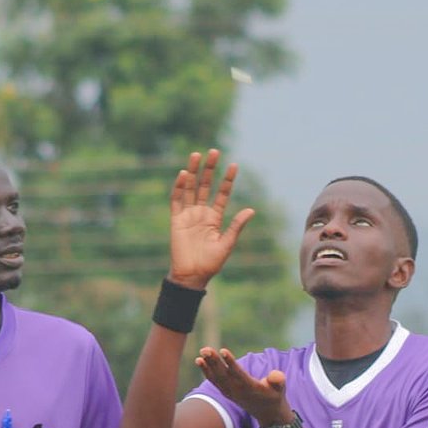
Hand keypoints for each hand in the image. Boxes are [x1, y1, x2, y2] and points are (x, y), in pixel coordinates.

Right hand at [167, 150, 255, 289]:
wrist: (192, 276)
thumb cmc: (211, 263)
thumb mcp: (227, 243)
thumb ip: (236, 226)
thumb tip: (251, 210)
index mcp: (214, 218)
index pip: (221, 194)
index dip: (227, 180)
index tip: (234, 165)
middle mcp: (201, 213)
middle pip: (205, 186)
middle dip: (210, 169)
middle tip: (214, 151)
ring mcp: (188, 215)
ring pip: (190, 188)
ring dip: (194, 172)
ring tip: (197, 155)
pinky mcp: (176, 220)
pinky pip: (176, 201)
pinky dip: (179, 187)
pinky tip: (184, 174)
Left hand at [195, 348, 290, 427]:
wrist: (268, 414)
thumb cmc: (275, 396)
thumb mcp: (280, 389)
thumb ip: (278, 381)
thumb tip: (276, 375)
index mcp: (250, 388)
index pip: (238, 374)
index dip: (230, 363)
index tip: (223, 351)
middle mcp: (238, 391)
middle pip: (223, 375)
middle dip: (214, 362)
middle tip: (206, 349)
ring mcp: (230, 393)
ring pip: (217, 378)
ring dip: (208, 365)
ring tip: (202, 351)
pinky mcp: (227, 392)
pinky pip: (215, 381)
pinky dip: (207, 372)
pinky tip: (199, 361)